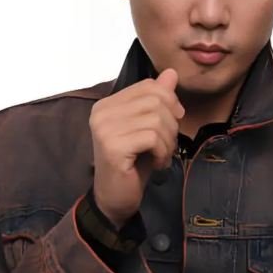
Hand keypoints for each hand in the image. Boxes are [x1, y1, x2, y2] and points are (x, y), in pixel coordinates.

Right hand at [89, 67, 184, 228]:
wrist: (115, 199)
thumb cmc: (133, 164)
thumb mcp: (148, 128)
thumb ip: (158, 100)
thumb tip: (171, 73)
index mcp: (108, 104)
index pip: (148, 86)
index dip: (169, 102)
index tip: (171, 125)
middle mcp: (102, 112)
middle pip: (156, 100)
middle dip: (171, 124)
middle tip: (166, 145)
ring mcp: (105, 128)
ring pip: (157, 119)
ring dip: (168, 141)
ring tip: (160, 156)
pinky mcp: (113, 146)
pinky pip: (153, 137)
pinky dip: (162, 152)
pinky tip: (156, 164)